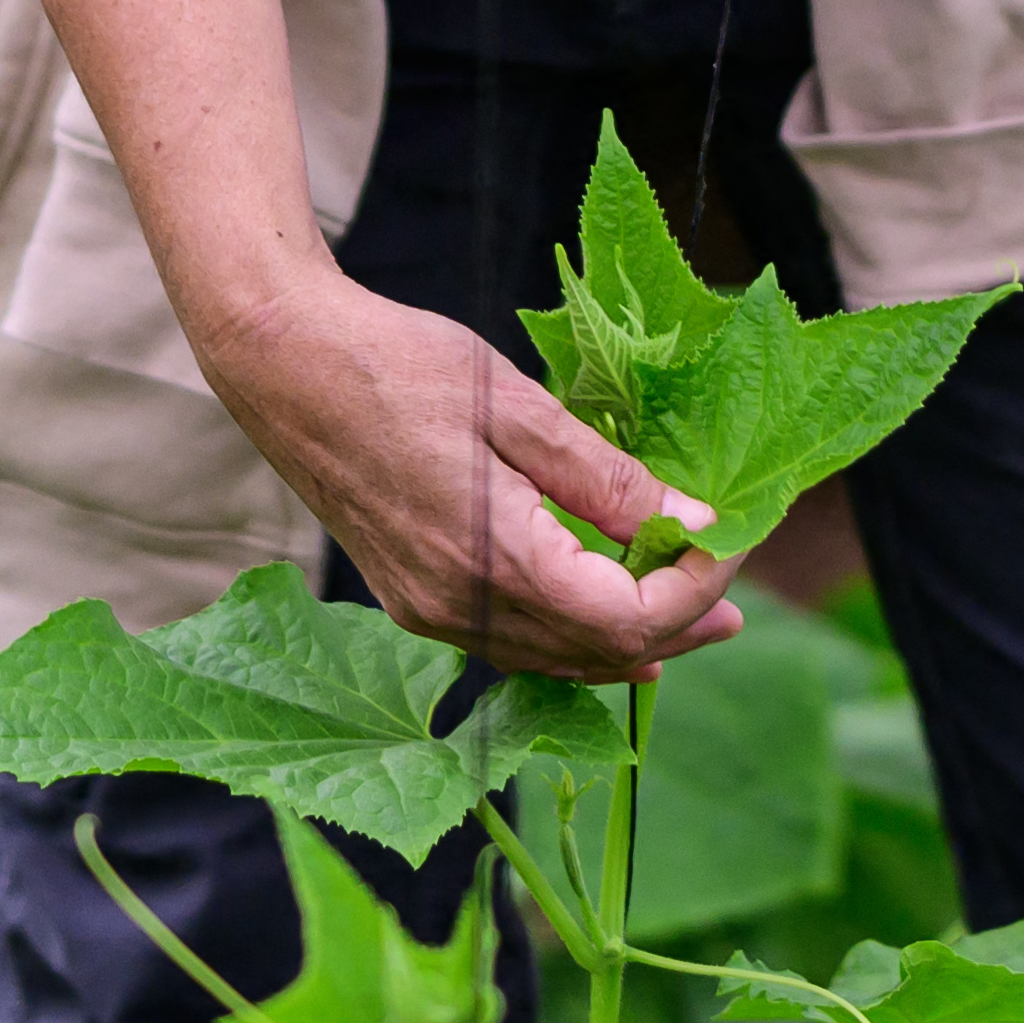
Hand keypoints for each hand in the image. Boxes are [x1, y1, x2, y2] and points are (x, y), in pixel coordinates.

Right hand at [195, 268, 739, 676]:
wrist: (283, 363)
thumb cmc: (398, 365)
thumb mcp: (516, 406)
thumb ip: (606, 478)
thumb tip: (695, 521)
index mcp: (496, 562)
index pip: (626, 618)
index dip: (693, 589)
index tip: (732, 539)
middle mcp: (462, 608)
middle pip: (596, 652)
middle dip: (677, 629)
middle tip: (740, 606)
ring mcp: (431, 610)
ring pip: (553, 658)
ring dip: (626, 642)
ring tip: (688, 616)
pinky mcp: (411, 596)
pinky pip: (512, 643)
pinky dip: (569, 636)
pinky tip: (597, 617)